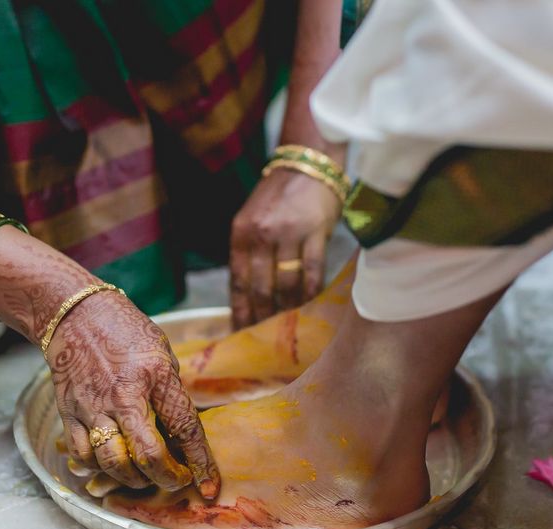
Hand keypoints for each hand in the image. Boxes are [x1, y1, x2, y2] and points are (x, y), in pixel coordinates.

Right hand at [45, 290, 220, 498]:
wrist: (75, 315)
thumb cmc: (125, 331)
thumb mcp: (162, 354)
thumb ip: (170, 394)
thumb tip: (180, 435)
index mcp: (155, 375)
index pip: (184, 428)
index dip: (200, 463)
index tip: (208, 486)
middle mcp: (123, 395)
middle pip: (147, 455)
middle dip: (167, 478)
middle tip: (176, 481)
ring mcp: (93, 406)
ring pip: (113, 463)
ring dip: (133, 479)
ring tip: (144, 475)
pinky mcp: (70, 413)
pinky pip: (83, 456)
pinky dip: (99, 469)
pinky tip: (111, 465)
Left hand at [230, 168, 341, 328]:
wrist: (306, 164)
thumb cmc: (278, 197)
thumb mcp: (252, 221)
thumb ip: (249, 253)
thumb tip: (248, 296)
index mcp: (241, 234)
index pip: (238, 282)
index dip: (240, 310)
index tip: (240, 332)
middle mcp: (261, 235)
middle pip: (260, 288)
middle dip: (262, 317)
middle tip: (266, 339)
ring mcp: (288, 233)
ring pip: (286, 284)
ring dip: (287, 309)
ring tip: (288, 328)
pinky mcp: (315, 232)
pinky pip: (312, 272)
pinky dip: (311, 293)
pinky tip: (310, 306)